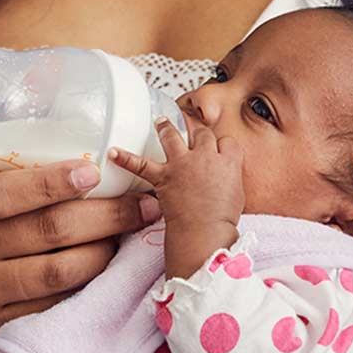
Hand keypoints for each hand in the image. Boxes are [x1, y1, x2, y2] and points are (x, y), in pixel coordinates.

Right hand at [0, 161, 159, 343]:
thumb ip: (8, 160)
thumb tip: (87, 131)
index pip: (3, 193)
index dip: (51, 183)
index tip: (93, 172)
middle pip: (46, 231)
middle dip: (106, 216)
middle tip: (143, 203)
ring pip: (58, 271)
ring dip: (104, 250)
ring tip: (128, 233)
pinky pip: (54, 303)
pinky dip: (87, 282)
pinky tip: (105, 265)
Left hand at [108, 115, 243, 276]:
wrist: (206, 231)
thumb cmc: (223, 220)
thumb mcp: (239, 195)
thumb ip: (231, 179)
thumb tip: (225, 179)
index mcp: (228, 161)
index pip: (227, 142)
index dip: (222, 146)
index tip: (220, 150)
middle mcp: (205, 156)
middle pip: (202, 133)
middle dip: (198, 129)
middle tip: (193, 126)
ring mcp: (182, 164)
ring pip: (172, 136)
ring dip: (166, 127)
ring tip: (160, 121)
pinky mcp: (163, 177)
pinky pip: (140, 164)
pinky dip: (125, 158)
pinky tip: (113, 152)